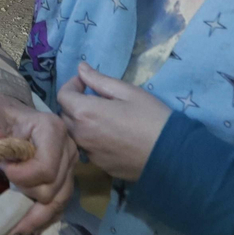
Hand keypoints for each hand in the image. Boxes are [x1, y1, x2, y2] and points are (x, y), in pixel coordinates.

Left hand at [0, 93, 77, 234]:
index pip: (45, 168)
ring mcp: (70, 165)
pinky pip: (58, 204)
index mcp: (53, 129)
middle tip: (6, 187)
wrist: (6, 115)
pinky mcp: (65, 178)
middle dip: (26, 194)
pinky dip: (41, 217)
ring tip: (12, 231)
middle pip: (52, 189)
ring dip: (35, 217)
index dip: (22, 176)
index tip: (3, 168)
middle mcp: (68, 148)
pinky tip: (23, 228)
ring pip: (59, 202)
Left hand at [56, 63, 170, 181]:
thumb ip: (99, 80)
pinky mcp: (99, 166)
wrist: (171, 155)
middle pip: (64, 116)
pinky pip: (87, 148)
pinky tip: (111, 137)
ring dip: (80, 123)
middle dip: (74, 104)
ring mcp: (89, 153)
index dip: (72, 85)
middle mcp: (81, 135)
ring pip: (74, 134)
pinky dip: (91, 139)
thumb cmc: (151, 117)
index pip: (62, 96)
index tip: (86, 83)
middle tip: (93, 99)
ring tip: (101, 118)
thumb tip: (81, 68)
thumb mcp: (128, 92)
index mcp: (85, 112)